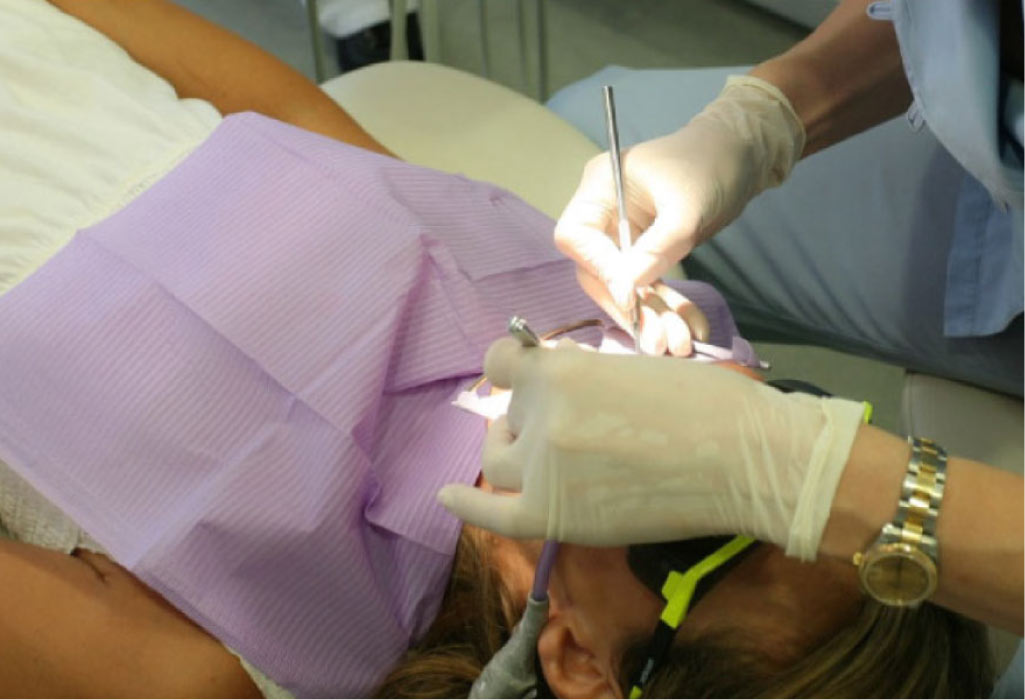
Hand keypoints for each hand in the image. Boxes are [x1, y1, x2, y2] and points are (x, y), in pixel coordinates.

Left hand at [438, 337, 862, 559]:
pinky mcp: (553, 515)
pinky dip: (466, 506)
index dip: (514, 370)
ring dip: (516, 454)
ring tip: (547, 459)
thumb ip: (584, 379)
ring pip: (498, 460)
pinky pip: (492, 513)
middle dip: (528, 418)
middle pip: (507, 415)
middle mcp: (540, 414)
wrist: (745, 458)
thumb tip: (559, 394)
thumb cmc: (708, 403)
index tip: (525, 379)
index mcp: (560, 369)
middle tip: (570, 430)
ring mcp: (542, 467)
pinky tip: (446, 497)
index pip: (502, 362)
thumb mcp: (634, 366)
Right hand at [554, 75, 804, 350]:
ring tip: (678, 345)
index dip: (599, 269)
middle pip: (598, 270)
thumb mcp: (687, 207)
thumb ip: (656, 248)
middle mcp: (604, 212)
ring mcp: (624, 233)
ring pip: (625, 285)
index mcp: (600, 187)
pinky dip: (669, 307)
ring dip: (651, 316)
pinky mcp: (646, 249)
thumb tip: (626, 291)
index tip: (630, 296)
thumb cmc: (712, 164)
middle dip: (629, 307)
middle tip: (658, 341)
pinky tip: (692, 327)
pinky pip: (649, 284)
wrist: (745, 153)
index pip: (577, 236)